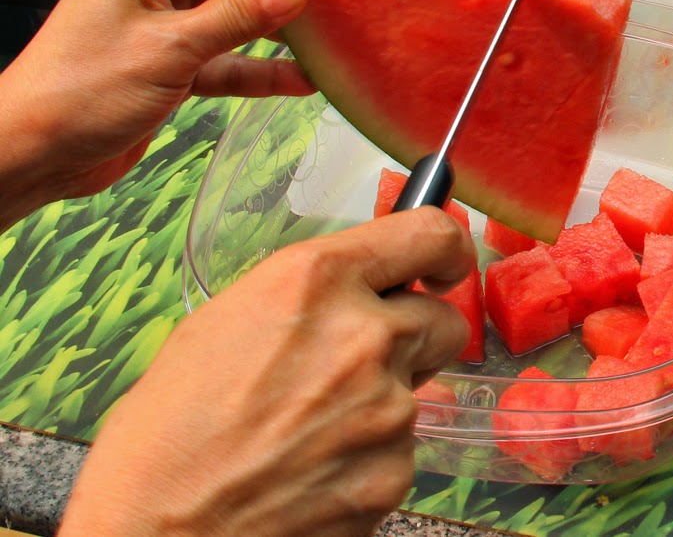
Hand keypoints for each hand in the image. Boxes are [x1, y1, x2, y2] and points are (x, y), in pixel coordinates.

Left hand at [0, 0, 310, 229]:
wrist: (42, 153)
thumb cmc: (81, 88)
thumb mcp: (168, 48)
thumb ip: (235, 17)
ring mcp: (169, 21)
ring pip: (234, 9)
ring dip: (275, 22)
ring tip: (324, 27)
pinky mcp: (176, 62)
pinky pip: (228, 57)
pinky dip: (259, 68)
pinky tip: (299, 78)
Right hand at [57, 207, 475, 536]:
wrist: (157, 527)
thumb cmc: (172, 424)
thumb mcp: (233, 316)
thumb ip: (316, 292)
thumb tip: (368, 287)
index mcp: (316, 280)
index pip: (428, 234)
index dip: (445, 248)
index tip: (443, 263)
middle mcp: (363, 336)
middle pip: (443, 318)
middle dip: (415, 331)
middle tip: (368, 353)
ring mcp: (385, 408)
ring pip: (421, 386)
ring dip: (384, 395)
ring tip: (315, 421)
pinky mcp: (393, 473)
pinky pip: (401, 445)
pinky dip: (370, 450)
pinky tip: (316, 461)